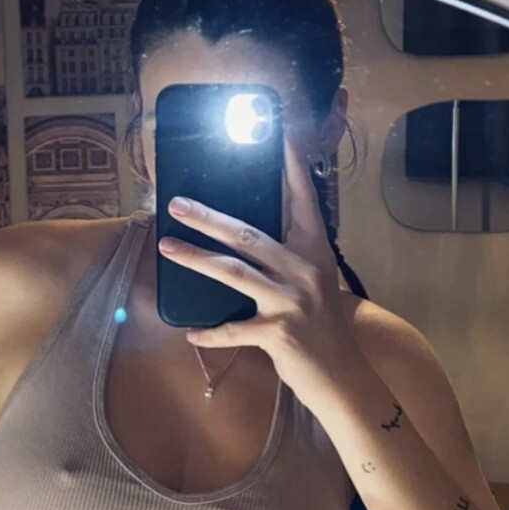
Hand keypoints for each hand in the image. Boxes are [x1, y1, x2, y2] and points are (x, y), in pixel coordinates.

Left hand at [156, 141, 364, 413]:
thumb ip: (289, 258)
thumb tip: (248, 237)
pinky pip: (233, 330)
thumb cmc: (323, 328)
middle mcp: (305, 270)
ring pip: (233, 273)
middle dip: (208, 218)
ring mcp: (291, 301)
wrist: (342, 375)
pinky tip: (190, 334)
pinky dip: (210, 335)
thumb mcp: (314, 284)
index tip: (277, 134)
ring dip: (196, 259)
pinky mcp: (278, 333)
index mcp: (315, 251)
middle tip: (177, 204)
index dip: (289, 167)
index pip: (302, 200)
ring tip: (167, 247)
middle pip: (248, 235)